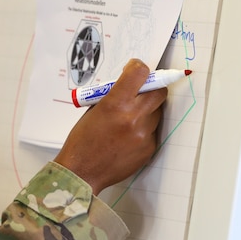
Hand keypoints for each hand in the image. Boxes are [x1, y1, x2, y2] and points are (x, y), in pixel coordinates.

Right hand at [54, 59, 165, 194]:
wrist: (82, 172)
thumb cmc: (82, 141)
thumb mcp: (93, 111)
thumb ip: (114, 96)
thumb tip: (130, 86)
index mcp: (116, 104)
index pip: (139, 74)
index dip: (138, 68)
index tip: (135, 69)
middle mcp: (134, 117)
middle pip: (158, 92)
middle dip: (151, 88)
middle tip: (141, 91)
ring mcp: (144, 134)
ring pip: (157, 112)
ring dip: (147, 110)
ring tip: (129, 119)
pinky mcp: (149, 148)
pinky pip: (153, 131)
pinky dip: (144, 129)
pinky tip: (128, 136)